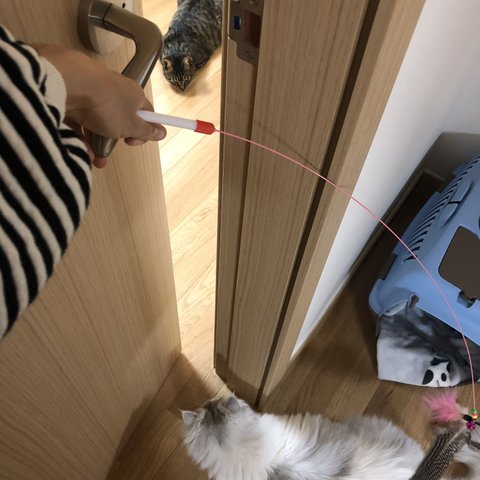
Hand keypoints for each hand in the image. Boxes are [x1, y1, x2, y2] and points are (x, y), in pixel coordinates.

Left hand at [32, 44, 165, 165]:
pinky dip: (79, 133)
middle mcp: (114, 89)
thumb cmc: (106, 104)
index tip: (132, 142)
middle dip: (113, 140)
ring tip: (90, 157)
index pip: (145, 112)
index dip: (143, 130)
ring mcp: (92, 90)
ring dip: (95, 141)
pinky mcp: (71, 93)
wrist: (67, 82)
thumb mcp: (130, 125)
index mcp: (133, 94)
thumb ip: (146, 131)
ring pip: (97, 119)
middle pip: (119, 117)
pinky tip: (78, 148)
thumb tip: (163, 132)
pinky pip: (79, 117)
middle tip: (107, 153)